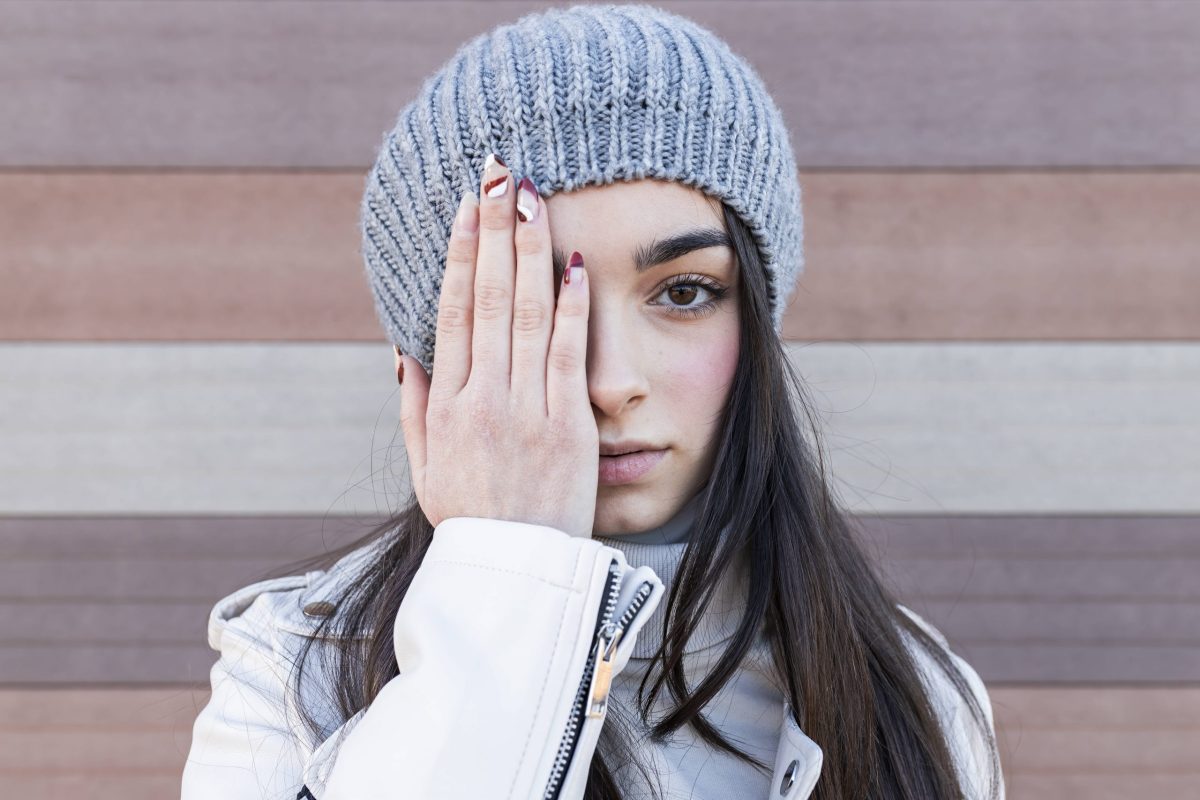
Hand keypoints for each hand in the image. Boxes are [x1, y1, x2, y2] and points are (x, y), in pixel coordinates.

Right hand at [397, 154, 597, 538]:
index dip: (462, 254)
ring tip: (535, 198)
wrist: (513, 574)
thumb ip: (413, 406)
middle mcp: (484, 398)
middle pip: (490, 298)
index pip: (453, 311)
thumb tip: (404, 348)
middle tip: (503, 174)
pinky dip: (570, 307)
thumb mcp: (424, 467)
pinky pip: (567, 354)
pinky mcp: (568, 425)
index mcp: (446, 405)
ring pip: (528, 314)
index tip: (469, 207)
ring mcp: (528, 409)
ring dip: (531, 250)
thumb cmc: (469, 518)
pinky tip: (572, 263)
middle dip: (496, 230)